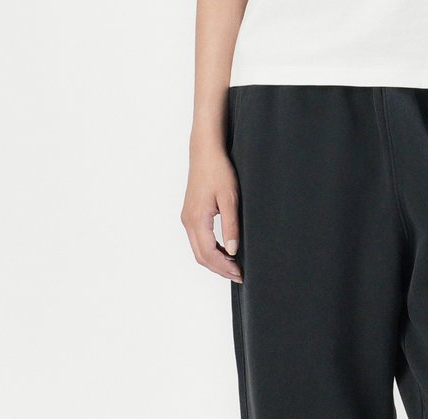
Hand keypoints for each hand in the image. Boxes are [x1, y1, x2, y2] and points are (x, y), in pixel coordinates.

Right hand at [180, 142, 242, 282]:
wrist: (205, 152)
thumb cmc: (218, 170)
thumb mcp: (229, 198)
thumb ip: (231, 226)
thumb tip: (233, 251)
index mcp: (197, 219)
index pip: (209, 254)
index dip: (224, 267)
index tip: (240, 274)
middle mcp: (188, 221)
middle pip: (201, 256)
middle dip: (220, 268)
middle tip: (239, 274)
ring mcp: (187, 218)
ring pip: (198, 249)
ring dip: (214, 260)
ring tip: (234, 265)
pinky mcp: (190, 214)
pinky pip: (198, 239)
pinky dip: (210, 249)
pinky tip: (225, 249)